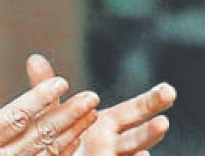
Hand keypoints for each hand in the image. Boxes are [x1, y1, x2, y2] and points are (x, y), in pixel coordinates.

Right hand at [0, 73, 98, 155]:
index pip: (13, 118)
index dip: (38, 99)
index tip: (59, 82)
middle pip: (39, 134)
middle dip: (67, 114)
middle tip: (91, 96)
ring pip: (47, 152)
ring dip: (72, 132)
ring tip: (92, 112)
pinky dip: (63, 153)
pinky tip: (78, 138)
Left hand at [26, 55, 175, 155]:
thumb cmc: (56, 143)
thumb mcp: (51, 115)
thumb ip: (46, 91)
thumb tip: (34, 59)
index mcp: (107, 124)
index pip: (136, 111)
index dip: (153, 101)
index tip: (170, 90)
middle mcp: (113, 145)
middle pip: (139, 135)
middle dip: (153, 127)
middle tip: (165, 119)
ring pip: (131, 154)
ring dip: (142, 148)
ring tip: (154, 137)